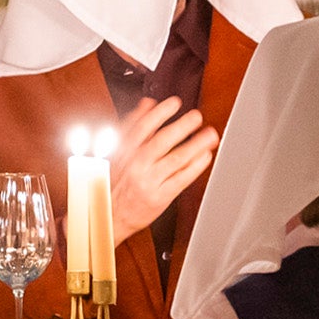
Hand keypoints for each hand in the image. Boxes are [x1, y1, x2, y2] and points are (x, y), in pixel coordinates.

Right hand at [103, 95, 218, 243]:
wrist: (109, 215)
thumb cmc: (113, 182)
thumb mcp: (117, 151)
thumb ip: (133, 126)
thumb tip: (148, 103)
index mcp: (124, 151)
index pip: (142, 127)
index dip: (160, 113)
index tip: (175, 102)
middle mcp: (136, 165)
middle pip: (161, 141)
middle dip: (182, 126)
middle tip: (196, 116)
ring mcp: (149, 181)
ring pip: (176, 159)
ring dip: (196, 145)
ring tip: (209, 135)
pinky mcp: (160, 197)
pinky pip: (181, 179)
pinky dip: (195, 166)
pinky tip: (205, 156)